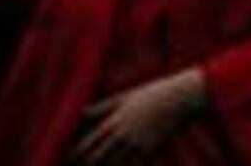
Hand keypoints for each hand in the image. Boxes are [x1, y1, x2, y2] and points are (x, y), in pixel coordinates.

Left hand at [70, 69, 204, 160]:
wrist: (182, 97)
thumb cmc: (154, 92)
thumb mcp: (126, 96)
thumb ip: (103, 107)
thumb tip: (82, 112)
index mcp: (115, 120)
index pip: (89, 142)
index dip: (76, 153)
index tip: (68, 158)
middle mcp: (124, 134)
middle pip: (98, 157)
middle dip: (86, 165)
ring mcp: (138, 143)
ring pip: (114, 164)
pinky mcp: (151, 149)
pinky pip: (133, 165)